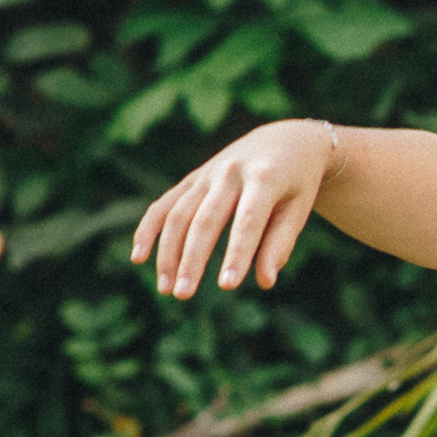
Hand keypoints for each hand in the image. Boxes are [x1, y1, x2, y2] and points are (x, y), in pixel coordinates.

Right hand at [131, 119, 334, 298]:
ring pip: (179, 214)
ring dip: (168, 252)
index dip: (236, 253)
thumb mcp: (298, 208)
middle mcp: (231, 171)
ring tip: (165, 289)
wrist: (285, 140)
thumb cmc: (297, 183)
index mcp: (264, 177)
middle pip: (205, 219)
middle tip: (183, 296)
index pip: (247, 221)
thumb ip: (280, 243)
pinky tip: (138, 257)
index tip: (227, 286)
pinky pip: (165, 204)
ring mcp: (208, 173)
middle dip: (192, 259)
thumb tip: (265, 281)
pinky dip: (149, 228)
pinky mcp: (194, 178)